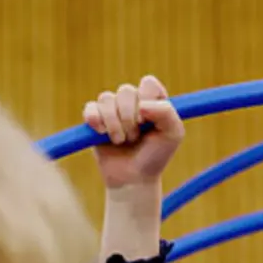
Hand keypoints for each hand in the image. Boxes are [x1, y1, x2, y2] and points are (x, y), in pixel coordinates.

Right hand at [84, 75, 184, 190]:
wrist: (133, 179)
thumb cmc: (155, 156)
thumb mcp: (173, 134)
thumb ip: (166, 113)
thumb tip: (141, 105)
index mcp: (153, 100)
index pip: (148, 83)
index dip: (147, 100)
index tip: (148, 121)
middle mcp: (133, 101)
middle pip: (126, 91)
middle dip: (130, 118)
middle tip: (135, 137)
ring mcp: (112, 109)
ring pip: (106, 98)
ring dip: (114, 124)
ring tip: (121, 141)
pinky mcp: (95, 119)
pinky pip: (90, 109)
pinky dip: (96, 121)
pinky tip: (102, 134)